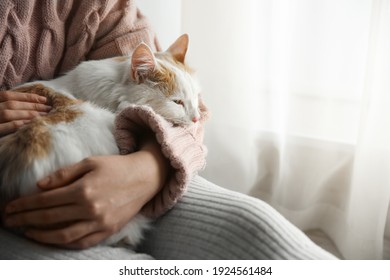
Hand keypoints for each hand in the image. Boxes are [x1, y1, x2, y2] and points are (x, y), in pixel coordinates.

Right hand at [0, 90, 50, 135]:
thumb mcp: (1, 109)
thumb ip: (8, 106)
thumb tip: (30, 103)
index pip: (9, 96)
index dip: (27, 96)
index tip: (44, 99)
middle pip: (12, 105)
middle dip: (32, 106)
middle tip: (49, 108)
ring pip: (9, 114)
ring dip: (28, 114)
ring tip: (44, 115)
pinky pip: (5, 127)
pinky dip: (17, 124)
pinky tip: (30, 124)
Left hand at [3, 137, 168, 248]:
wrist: (145, 178)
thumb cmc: (117, 167)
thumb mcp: (90, 162)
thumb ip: (64, 174)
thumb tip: (40, 186)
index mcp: (84, 189)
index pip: (45, 201)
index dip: (25, 205)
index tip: (11, 207)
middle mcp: (91, 209)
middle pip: (50, 218)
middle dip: (25, 219)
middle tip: (10, 220)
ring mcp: (100, 222)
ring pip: (63, 235)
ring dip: (41, 235)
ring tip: (27, 231)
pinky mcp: (108, 230)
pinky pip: (82, 242)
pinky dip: (64, 243)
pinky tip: (53, 239)